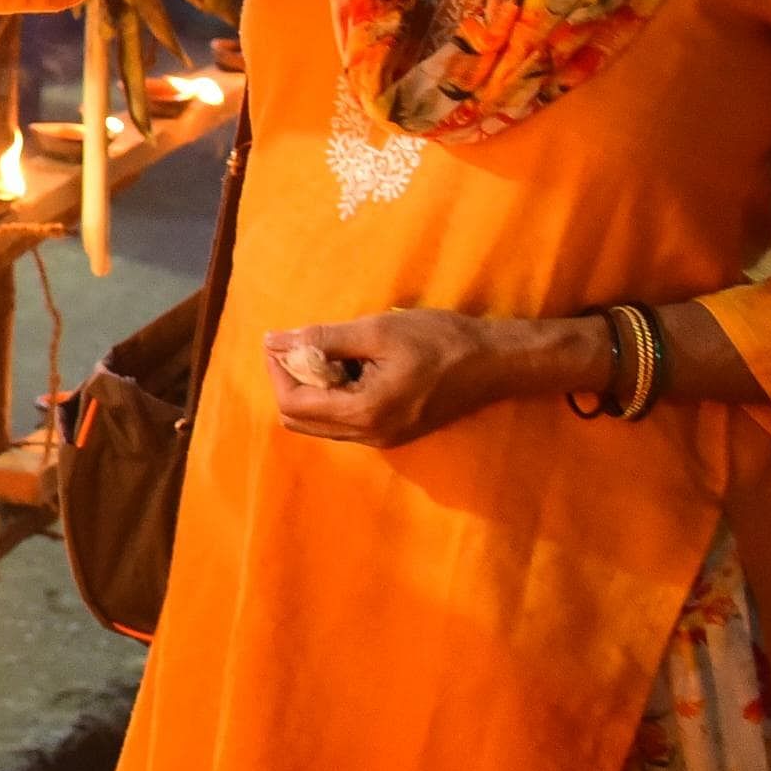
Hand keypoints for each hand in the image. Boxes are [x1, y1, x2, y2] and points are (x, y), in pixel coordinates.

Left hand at [265, 310, 558, 446]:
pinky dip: (333, 395)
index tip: (280, 340)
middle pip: (300, 420)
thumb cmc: (440, 341)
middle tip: (300, 345)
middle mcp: (370, 436)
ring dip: (311, 388)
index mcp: (364, 413)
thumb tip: (275, 341)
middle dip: (289, 381)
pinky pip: (344, 420)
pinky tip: (350, 366)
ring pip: (320, 423)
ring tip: (327, 352)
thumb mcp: (376, 331)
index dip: (277, 371)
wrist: (496, 363)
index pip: (292, 404)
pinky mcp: (392, 432)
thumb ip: (322, 339)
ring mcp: (382, 438)